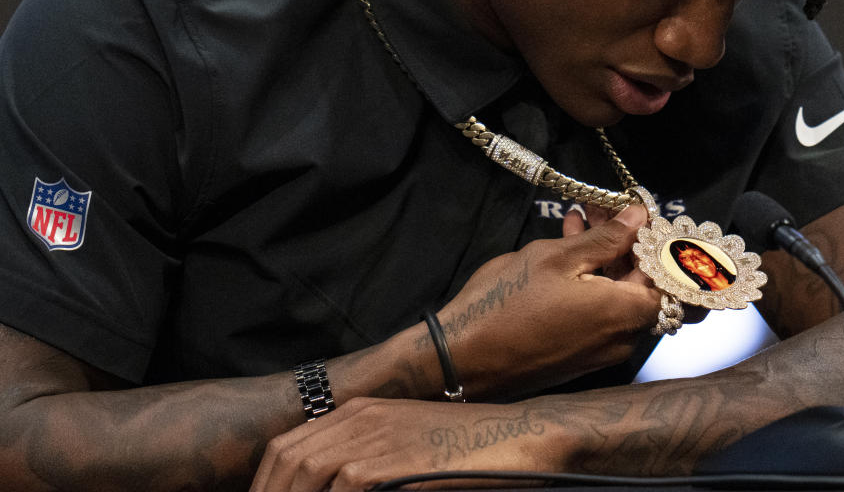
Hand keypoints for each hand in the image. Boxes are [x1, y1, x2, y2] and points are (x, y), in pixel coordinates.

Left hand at [250, 397, 582, 491]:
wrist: (523, 437)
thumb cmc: (471, 450)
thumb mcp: (410, 448)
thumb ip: (372, 468)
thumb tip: (342, 486)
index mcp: (359, 412)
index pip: (288, 446)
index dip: (267, 484)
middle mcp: (361, 419)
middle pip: (287, 459)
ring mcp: (378, 438)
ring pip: (307, 474)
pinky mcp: (396, 463)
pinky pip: (345, 488)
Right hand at [435, 205, 661, 398]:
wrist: (463, 357)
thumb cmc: (509, 302)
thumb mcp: (556, 257)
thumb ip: (606, 238)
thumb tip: (640, 218)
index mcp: (625, 312)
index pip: (670, 275)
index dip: (659, 241)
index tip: (642, 213)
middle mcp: (623, 337)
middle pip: (643, 284)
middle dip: (628, 242)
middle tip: (605, 209)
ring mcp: (601, 350)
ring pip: (618, 295)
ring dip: (606, 257)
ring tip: (582, 220)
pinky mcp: (579, 355)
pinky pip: (599, 312)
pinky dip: (591, 281)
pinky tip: (568, 250)